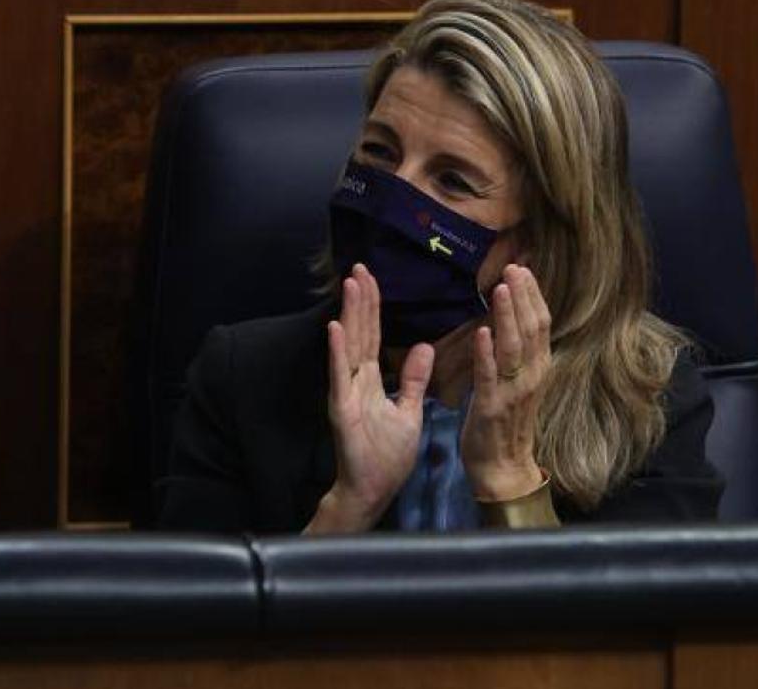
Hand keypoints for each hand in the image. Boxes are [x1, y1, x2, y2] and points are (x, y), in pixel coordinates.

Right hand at [306, 263, 433, 533]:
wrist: (373, 490)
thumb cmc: (388, 456)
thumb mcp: (408, 410)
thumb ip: (412, 379)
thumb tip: (423, 347)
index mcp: (371, 380)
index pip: (372, 335)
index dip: (373, 307)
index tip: (372, 278)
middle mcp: (356, 380)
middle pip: (360, 333)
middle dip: (360, 300)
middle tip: (359, 267)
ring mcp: (346, 392)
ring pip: (349, 346)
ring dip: (349, 315)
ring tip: (350, 284)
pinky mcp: (341, 409)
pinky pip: (340, 376)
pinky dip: (337, 352)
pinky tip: (335, 327)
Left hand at [461, 264, 551, 500]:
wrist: (504, 467)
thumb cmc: (507, 422)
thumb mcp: (519, 382)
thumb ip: (518, 352)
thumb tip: (513, 317)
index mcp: (538, 368)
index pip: (541, 323)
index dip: (532, 295)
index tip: (522, 269)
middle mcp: (532, 376)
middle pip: (532, 328)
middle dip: (522, 297)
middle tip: (512, 268)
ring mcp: (513, 391)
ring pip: (514, 347)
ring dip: (507, 316)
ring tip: (500, 289)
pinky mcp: (491, 407)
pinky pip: (490, 376)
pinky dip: (487, 353)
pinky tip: (482, 333)